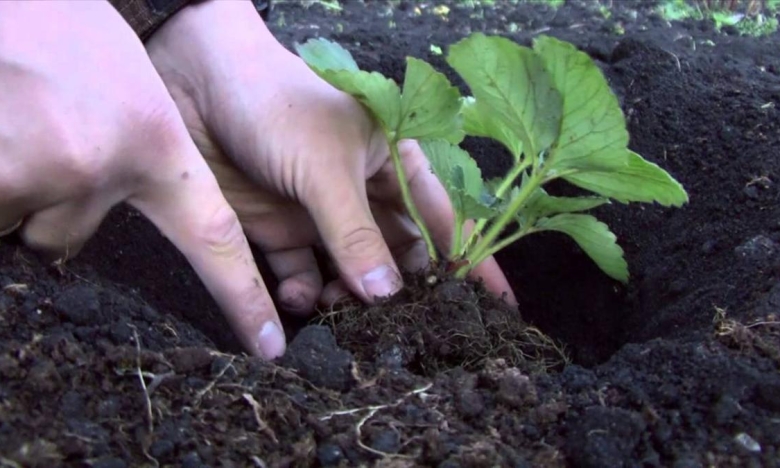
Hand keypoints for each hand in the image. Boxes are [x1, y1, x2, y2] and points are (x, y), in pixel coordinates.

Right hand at [0, 2, 285, 358]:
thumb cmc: (69, 27)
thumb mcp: (131, 91)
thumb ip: (136, 163)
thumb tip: (97, 229)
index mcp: (155, 144)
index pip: (215, 239)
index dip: (242, 297)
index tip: (269, 345)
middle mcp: (104, 165)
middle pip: (66, 236)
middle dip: (50, 200)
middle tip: (43, 134)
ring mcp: (46, 168)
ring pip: (24, 219)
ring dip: (14, 181)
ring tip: (20, 118)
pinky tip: (0, 121)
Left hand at [145, 1, 516, 315]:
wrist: (192, 83)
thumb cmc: (276, 103)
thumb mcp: (327, 167)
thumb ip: (356, 234)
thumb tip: (389, 295)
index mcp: (394, 163)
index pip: (446, 219)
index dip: (472, 260)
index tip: (496, 306)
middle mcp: (363, 194)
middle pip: (398, 256)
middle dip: (404, 294)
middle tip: (406, 333)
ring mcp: (321, 215)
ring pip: (350, 274)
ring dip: (351, 301)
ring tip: (346, 321)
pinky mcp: (277, 230)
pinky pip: (300, 275)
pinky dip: (304, 295)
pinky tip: (301, 303)